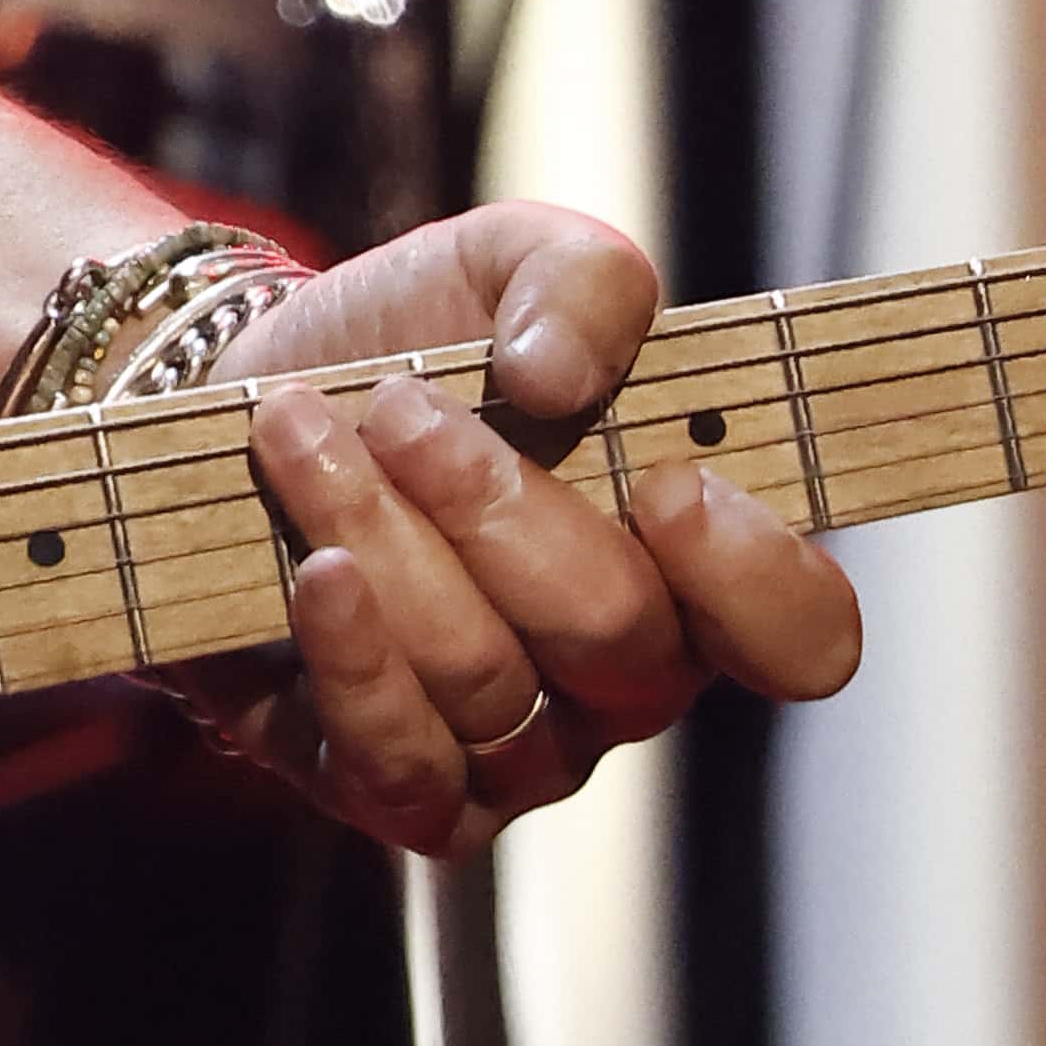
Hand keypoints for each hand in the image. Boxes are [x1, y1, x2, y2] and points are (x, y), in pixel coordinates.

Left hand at [193, 202, 863, 859]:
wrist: (245, 392)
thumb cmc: (412, 340)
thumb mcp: (510, 261)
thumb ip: (582, 280)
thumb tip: (563, 372)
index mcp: (694, 566)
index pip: (800, 634)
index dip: (751, 576)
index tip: (666, 482)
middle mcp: (620, 680)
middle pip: (615, 635)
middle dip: (496, 505)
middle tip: (398, 406)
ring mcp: (513, 751)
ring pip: (485, 681)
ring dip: (383, 538)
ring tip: (296, 431)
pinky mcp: (392, 784)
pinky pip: (401, 765)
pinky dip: (353, 657)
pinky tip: (312, 569)